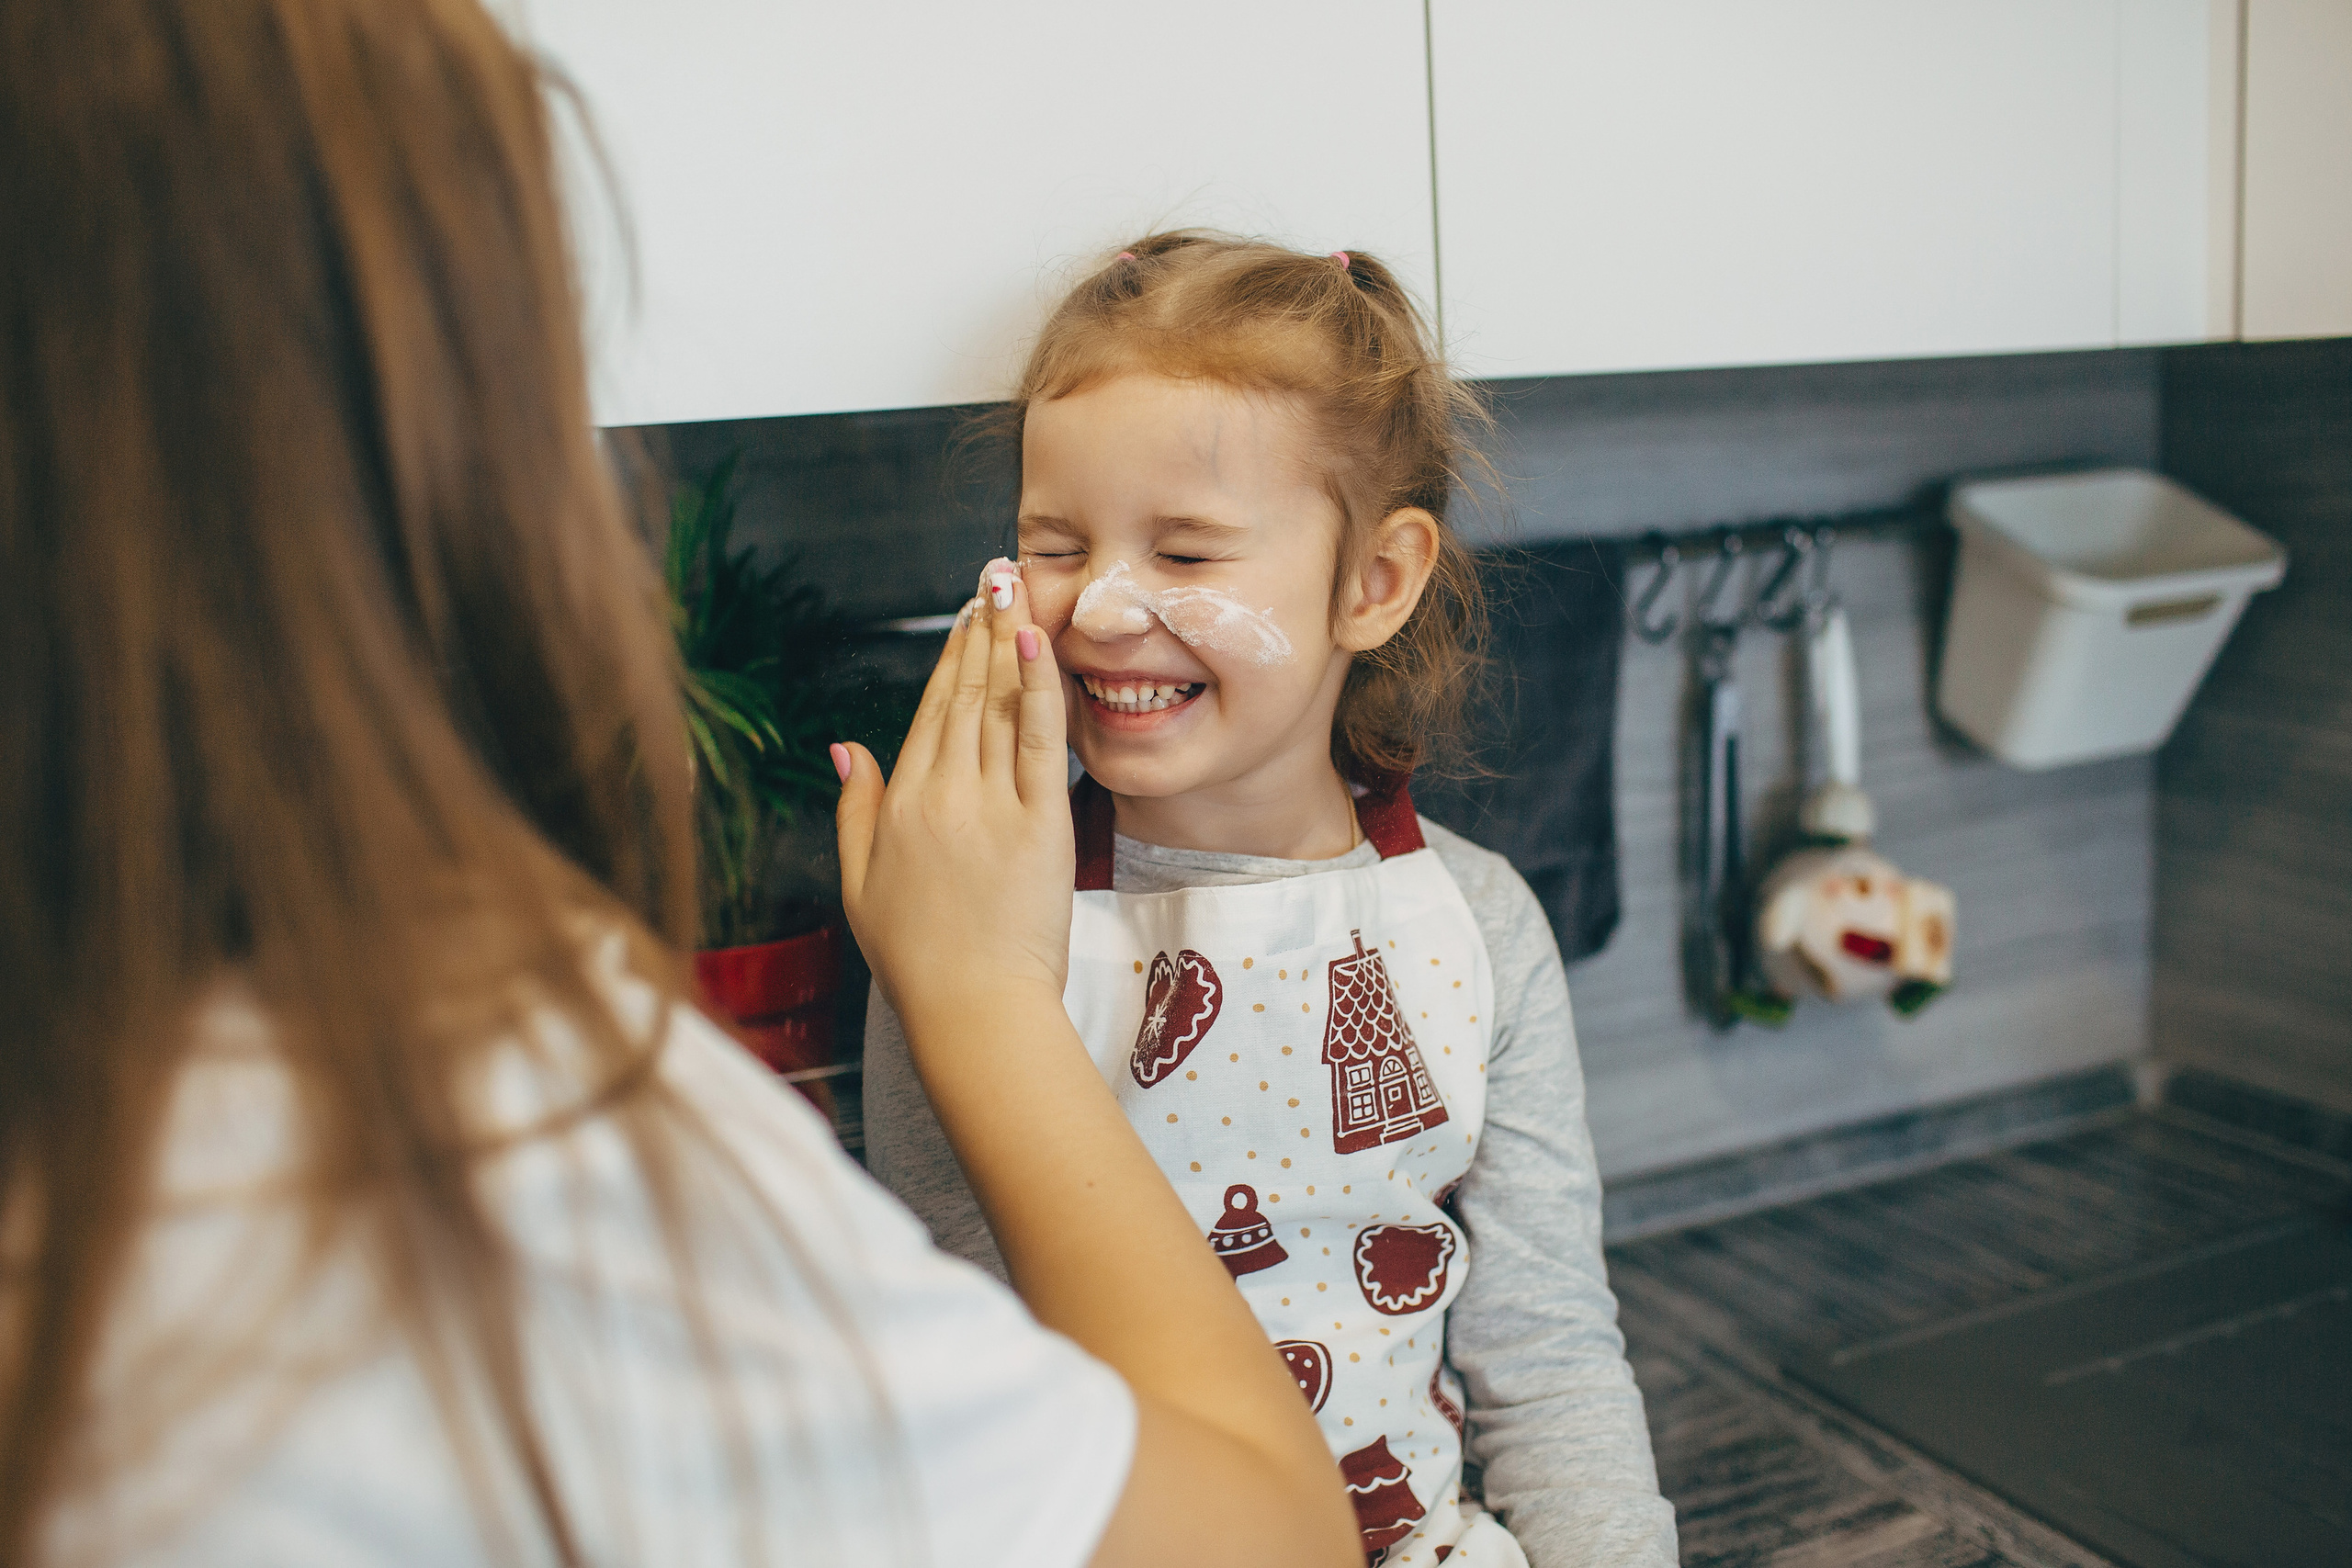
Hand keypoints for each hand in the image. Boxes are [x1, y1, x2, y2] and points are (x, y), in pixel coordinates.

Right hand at [834, 565, 1072, 1036]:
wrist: (972, 1009)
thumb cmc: (918, 960)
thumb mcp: (861, 884)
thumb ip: (855, 811)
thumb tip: (845, 748)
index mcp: (901, 805)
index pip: (929, 712)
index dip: (948, 657)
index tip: (963, 616)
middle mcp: (943, 793)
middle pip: (964, 695)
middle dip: (978, 629)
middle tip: (993, 576)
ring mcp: (991, 805)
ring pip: (1000, 706)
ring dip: (1007, 640)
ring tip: (1015, 589)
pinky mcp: (1040, 824)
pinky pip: (1041, 740)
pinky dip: (1039, 687)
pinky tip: (1038, 642)